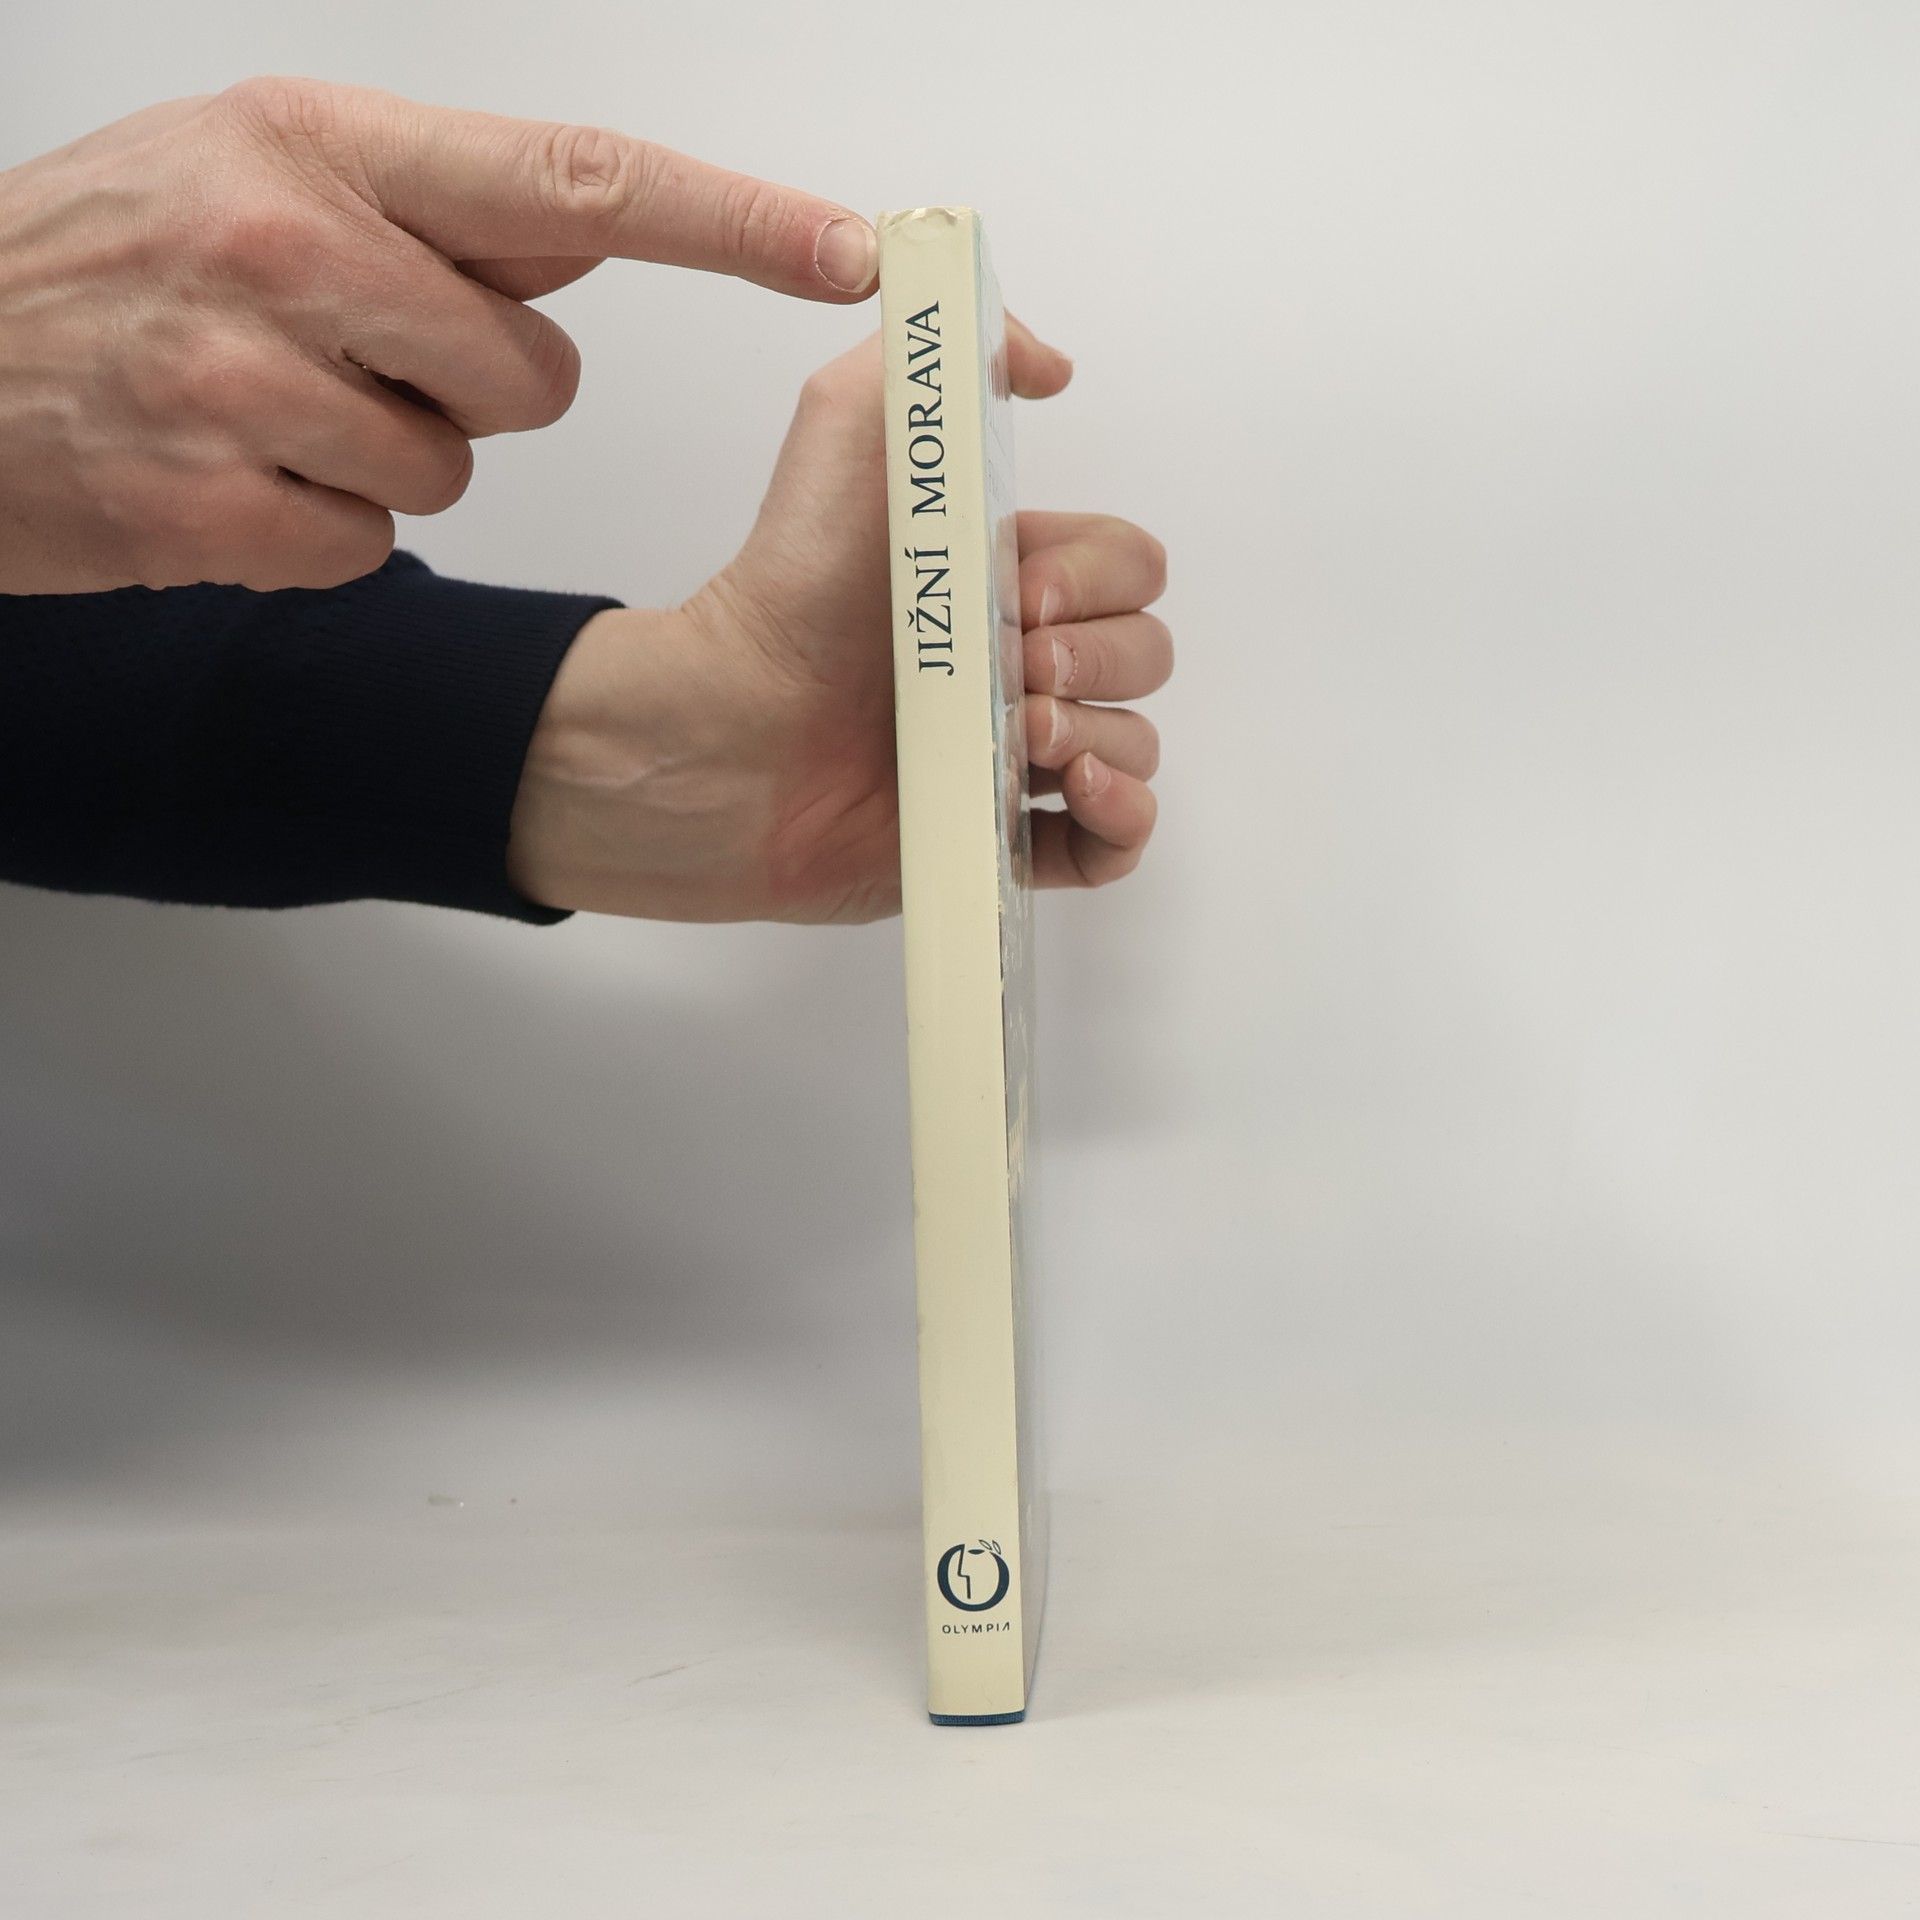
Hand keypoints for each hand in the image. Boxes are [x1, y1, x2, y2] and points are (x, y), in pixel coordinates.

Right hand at [0, 79, 876, 594]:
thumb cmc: (111, 262)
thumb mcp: (255, 165)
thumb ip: (433, 203)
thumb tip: (590, 227)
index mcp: (318, 142)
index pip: (582, 181)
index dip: (735, 223)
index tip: (851, 249)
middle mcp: (287, 244)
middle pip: (536, 371)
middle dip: (475, 385)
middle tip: (348, 356)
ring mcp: (245, 381)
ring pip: (457, 466)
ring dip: (390, 457)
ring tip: (270, 408)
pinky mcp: (220, 508)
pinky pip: (376, 544)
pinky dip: (327, 529)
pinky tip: (238, 477)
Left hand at [507, 323, 1170, 924]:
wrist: (731, 727)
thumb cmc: (791, 587)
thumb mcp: (852, 423)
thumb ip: (942, 358)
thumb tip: (1052, 364)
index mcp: (1010, 577)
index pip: (1130, 567)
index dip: (1093, 578)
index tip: (1015, 590)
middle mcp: (1023, 667)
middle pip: (1145, 653)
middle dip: (1097, 657)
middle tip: (1011, 669)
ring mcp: (1018, 759)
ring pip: (1136, 743)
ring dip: (1101, 736)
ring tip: (1018, 740)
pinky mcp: (1002, 845)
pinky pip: (1115, 844)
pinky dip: (1122, 820)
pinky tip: (1074, 794)